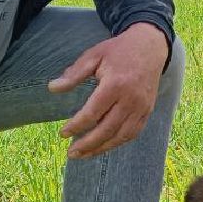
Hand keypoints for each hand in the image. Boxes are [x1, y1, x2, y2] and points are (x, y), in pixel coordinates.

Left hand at [49, 23, 169, 158]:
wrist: (150, 46)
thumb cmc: (118, 51)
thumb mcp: (94, 56)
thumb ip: (74, 74)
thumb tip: (52, 88)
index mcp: (115, 85)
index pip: (92, 113)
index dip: (76, 126)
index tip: (63, 133)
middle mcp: (130, 99)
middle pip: (107, 129)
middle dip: (87, 144)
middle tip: (71, 153)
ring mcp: (141, 107)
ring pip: (121, 135)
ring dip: (102, 148)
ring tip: (84, 155)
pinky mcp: (148, 110)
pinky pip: (133, 133)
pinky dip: (118, 142)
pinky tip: (104, 146)